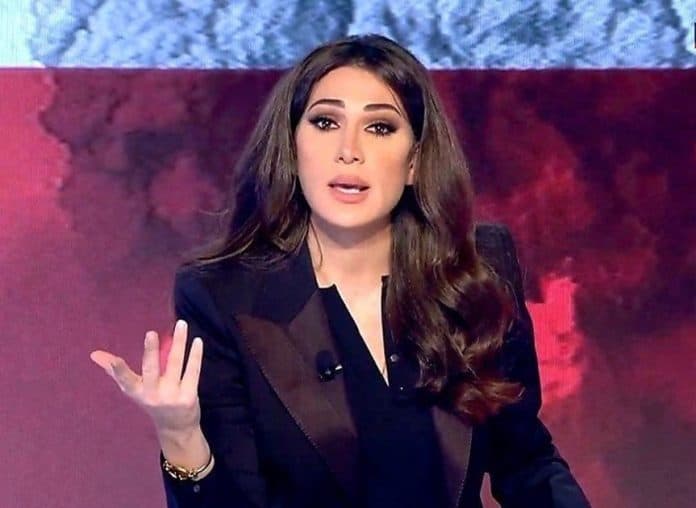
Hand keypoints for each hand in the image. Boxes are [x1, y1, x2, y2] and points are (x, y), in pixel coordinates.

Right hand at [90, 319, 203, 436]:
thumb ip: (116, 371)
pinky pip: (193, 371)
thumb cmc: (152, 401)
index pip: (126, 380)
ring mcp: (172, 396)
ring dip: (179, 343)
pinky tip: (197, 341)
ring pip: (175, 364)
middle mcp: (153, 395)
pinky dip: (195, 355)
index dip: (119, 371)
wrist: (176, 428)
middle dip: (151, 352)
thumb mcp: (133, 389)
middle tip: (151, 333)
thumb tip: (94, 354)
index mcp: (137, 392)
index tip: (115, 360)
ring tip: (182, 324)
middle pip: (151, 370)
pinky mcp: (189, 397)